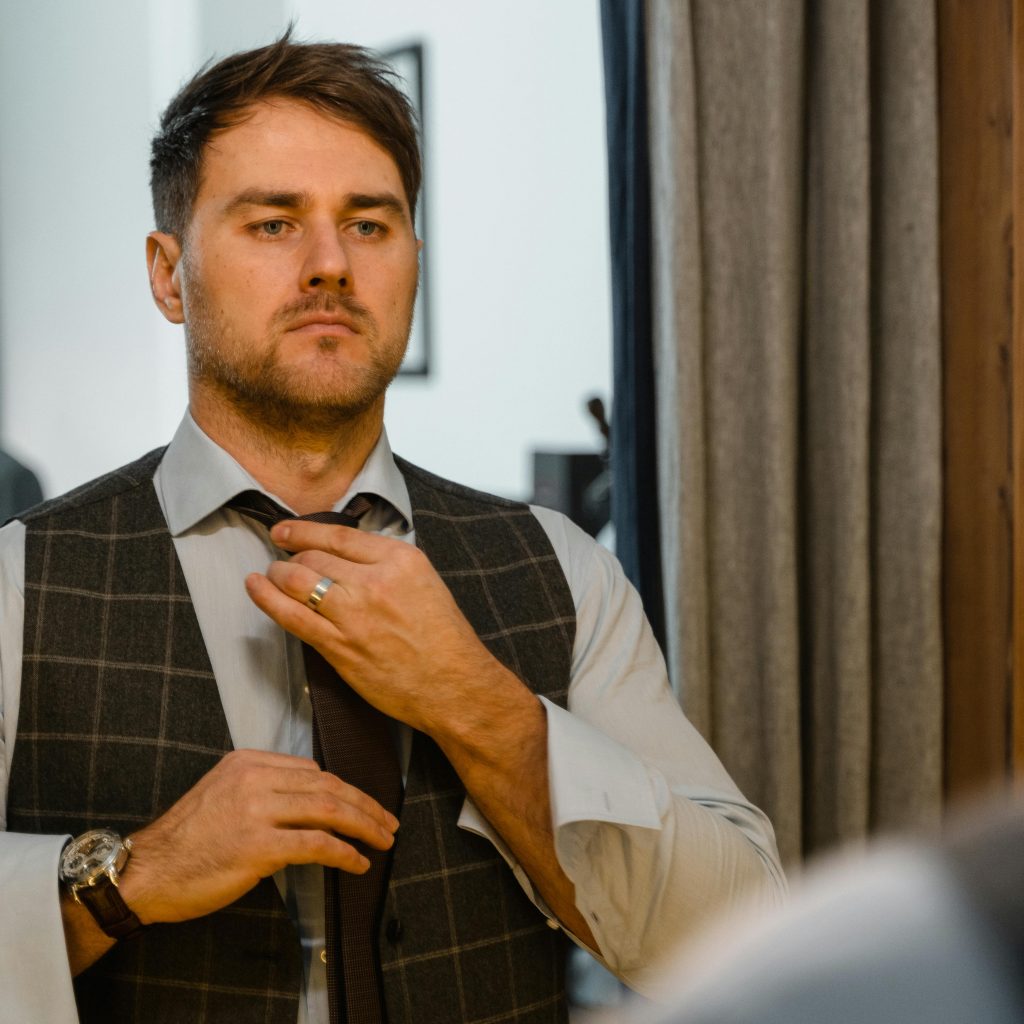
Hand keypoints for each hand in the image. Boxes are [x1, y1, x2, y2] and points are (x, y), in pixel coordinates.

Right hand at [120, 749, 397, 924]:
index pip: (313, 770)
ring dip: (364, 825)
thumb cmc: (186, 841)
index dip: (346, 789)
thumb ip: (265, 790)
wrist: (146, 872)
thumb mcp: (224, 795)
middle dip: (365, 804)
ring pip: (329, 810)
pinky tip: (357, 862)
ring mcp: (257, 811)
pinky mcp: (258, 846)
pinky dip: (344, 853)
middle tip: (388, 821)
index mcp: (248, 762)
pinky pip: (317, 845)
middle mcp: (255, 779)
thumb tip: (313, 802)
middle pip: (328, 785)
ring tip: (383, 839)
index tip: (365, 804)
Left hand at [244, 521, 517, 738]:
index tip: (287, 530)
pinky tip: (256, 587)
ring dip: (276, 575)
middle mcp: (375, 582)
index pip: (340, 536)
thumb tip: (343, 555)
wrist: (453, 685)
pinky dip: (267, 598)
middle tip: (283, 562)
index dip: (305, 530)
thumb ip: (386, 565)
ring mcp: (354, 615)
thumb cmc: (444, 639)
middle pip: (314, 557)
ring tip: (270, 575)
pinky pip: (291, 616)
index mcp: (401, 560)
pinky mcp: (339, 646)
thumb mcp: (425, 582)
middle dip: (291, 557)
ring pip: (297, 580)